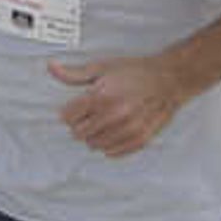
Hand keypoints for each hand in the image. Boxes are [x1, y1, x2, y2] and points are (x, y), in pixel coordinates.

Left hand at [48, 53, 189, 157]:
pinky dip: (110, 145)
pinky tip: (115, 131)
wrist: (169, 80)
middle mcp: (114, 115)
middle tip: (92, 114)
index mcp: (102, 96)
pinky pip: (112, 153)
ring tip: (105, 121)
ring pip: (94, 145)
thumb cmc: (136, 72)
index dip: (70, 112)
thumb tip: (52, 68)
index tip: (77, 108)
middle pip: (79, 133)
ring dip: (95, 136)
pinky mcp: (140, 139)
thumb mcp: (102, 68)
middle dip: (81, 125)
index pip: (68, 117)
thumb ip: (74, 74)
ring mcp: (128, 129)